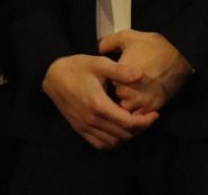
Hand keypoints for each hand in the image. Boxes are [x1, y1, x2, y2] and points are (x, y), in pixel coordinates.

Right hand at [41, 53, 156, 149]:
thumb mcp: (99, 63)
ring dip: (127, 135)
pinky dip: (113, 141)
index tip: (155, 114)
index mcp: (98, 104)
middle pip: (123, 134)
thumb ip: (120, 71)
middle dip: (139, 128)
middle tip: (147, 117)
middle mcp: (91, 120)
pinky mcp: (79, 129)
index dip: (145, 121)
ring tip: (134, 123)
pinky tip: (118, 130)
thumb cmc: (77, 67)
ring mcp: (84, 127)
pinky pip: (100, 144)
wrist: (52, 75)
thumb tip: (141, 75)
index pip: (128, 122)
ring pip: (113, 142)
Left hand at [97, 29, 192, 114]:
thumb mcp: (126, 37)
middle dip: (117, 94)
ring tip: (129, 96)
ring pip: (126, 110)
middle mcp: (128, 93)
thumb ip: (108, 42)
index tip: (111, 77)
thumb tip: (98, 49)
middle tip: (121, 86)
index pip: (105, 86)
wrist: (179, 55)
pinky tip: (137, 103)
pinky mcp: (154, 107)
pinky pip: (139, 117)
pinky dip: (137, 113)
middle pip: (115, 100)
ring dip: (126, 105)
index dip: (108, 82)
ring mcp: (142, 102)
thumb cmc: (151, 46)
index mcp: (119, 77)